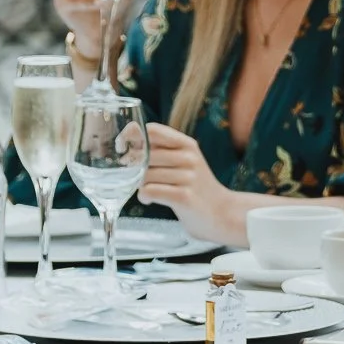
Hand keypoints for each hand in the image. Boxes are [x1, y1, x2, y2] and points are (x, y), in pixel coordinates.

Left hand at [137, 123, 243, 245]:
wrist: (221, 213)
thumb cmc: (195, 187)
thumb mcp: (185, 162)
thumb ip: (162, 151)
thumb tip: (127, 146)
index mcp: (187, 144)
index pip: (153, 130)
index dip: (132, 136)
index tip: (122, 146)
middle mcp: (189, 157)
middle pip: (145, 154)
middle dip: (132, 166)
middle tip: (133, 176)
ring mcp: (188, 177)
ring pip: (144, 175)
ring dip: (138, 185)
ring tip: (146, 190)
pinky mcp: (184, 197)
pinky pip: (150, 191)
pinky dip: (144, 196)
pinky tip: (149, 199)